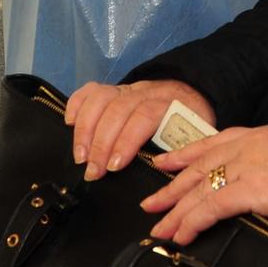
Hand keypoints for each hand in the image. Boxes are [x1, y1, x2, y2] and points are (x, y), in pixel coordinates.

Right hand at [63, 79, 215, 181]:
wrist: (193, 95)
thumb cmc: (192, 126)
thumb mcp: (197, 141)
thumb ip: (183, 155)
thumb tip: (165, 178)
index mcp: (169, 104)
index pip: (144, 116)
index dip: (126, 141)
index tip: (114, 167)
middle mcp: (145, 92)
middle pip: (118, 109)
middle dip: (101, 143)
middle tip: (92, 172)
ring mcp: (127, 88)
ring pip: (101, 98)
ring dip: (85, 128)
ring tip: (80, 156)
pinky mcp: (114, 89)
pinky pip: (91, 89)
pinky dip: (77, 104)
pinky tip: (70, 123)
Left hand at [140, 126, 267, 243]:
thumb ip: (258, 166)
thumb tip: (233, 187)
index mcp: (256, 136)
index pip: (210, 143)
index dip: (183, 155)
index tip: (163, 165)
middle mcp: (249, 145)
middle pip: (199, 167)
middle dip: (171, 189)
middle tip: (150, 206)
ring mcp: (249, 165)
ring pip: (201, 189)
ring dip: (177, 213)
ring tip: (161, 230)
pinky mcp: (252, 188)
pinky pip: (212, 206)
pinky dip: (193, 221)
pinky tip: (182, 235)